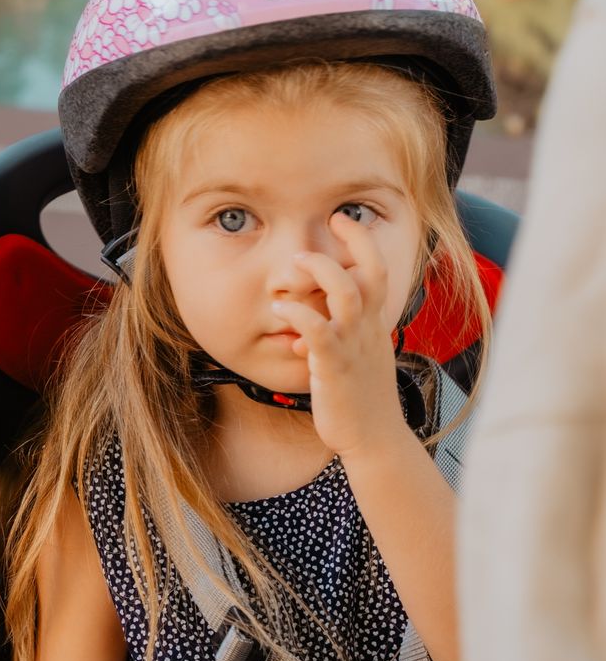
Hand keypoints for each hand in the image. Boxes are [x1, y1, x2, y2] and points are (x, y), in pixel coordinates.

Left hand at [272, 212, 405, 458]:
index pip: (378, 270)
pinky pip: (318, 330)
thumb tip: (308, 325)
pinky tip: (281, 310)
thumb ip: (339, 336)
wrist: (375, 440)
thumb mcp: (357, 360)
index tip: (341, 219)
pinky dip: (298, 313)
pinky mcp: (334, 367)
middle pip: (368, 272)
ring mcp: (353, 346)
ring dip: (318, 271)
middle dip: (344, 245)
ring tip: (294, 266)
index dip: (361, 240)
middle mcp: (367, 330)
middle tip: (310, 242)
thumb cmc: (361, 401)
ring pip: (344, 292)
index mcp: (374, 325)